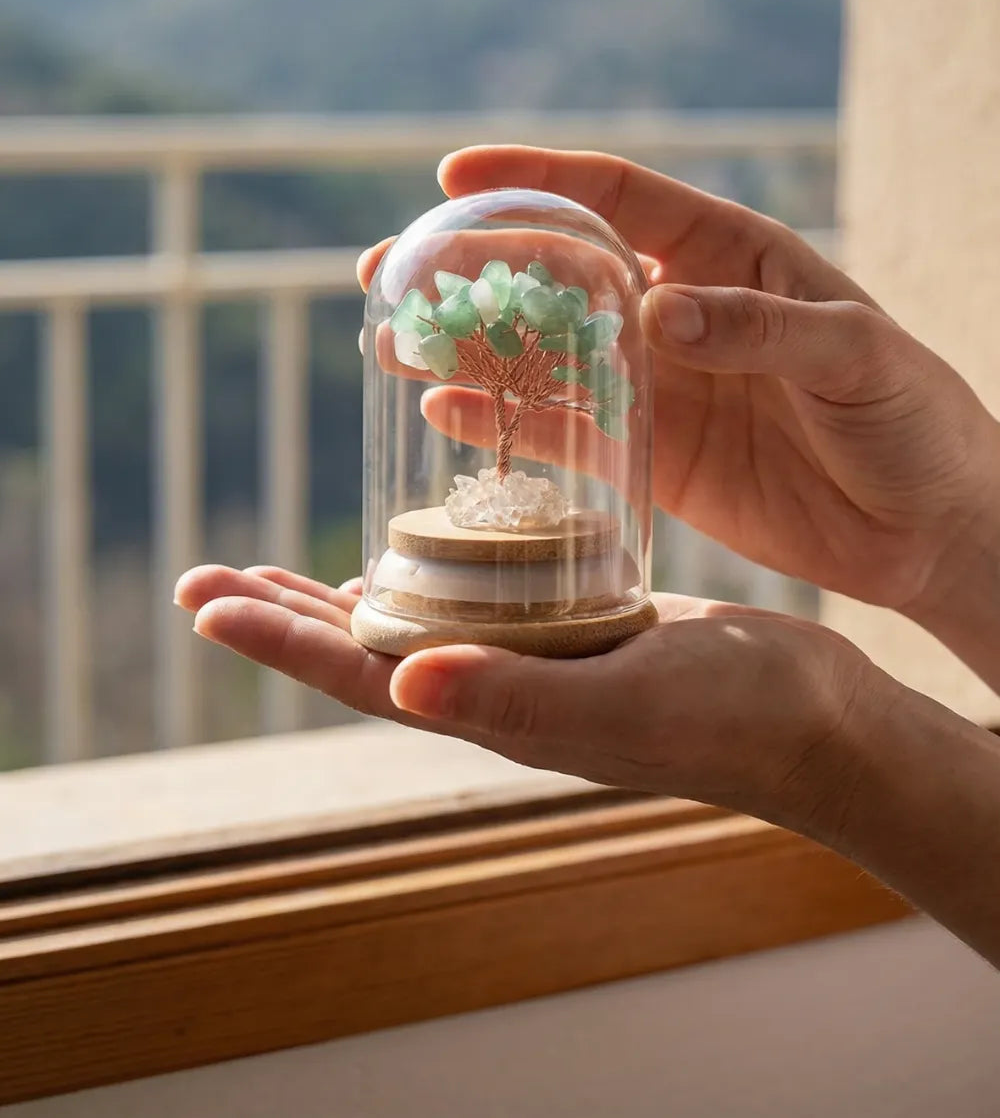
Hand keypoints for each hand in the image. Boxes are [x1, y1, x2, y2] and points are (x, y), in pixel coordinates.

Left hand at [175, 563, 877, 831]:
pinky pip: (478, 591)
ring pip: (411, 620)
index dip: (278, 641)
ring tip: (276, 570)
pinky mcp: (574, 626)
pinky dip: (429, 564)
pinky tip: (416, 543)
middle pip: (365, 649)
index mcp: (494, 712)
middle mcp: (499, 689)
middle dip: (282, 616)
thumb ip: (515, 703)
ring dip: (337, 596)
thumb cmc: (732, 718)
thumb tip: (398, 687)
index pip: (359, 675)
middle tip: (206, 578)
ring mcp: (534, 659)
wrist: (815, 716)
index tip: (206, 602)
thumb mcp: (623, 705)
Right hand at [360, 148, 999, 649]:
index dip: (536, 177)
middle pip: (554, 271)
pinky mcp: (649, 452)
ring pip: (542, 351)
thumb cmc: (913, 417)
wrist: (929, 526)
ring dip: (468, 345)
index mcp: (729, 255)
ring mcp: (657, 382)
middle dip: (469, 266)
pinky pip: (563, 427)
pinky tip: (445, 411)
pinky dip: (504, 418)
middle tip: (388, 270)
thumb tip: (656, 313)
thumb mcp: (854, 356)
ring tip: (389, 341)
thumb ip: (760, 329)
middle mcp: (676, 308)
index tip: (454, 172)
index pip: (618, 196)